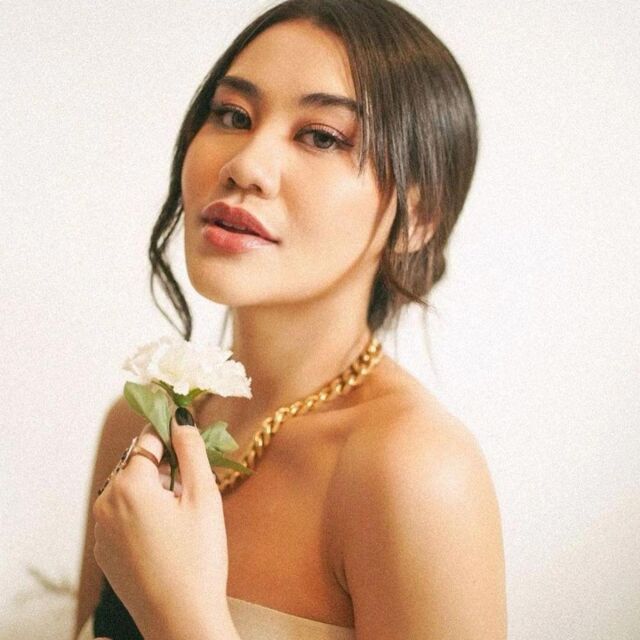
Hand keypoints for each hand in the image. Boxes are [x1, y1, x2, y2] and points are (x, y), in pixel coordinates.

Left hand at [93, 417, 234, 638]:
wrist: (181, 620)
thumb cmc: (198, 557)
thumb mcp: (203, 497)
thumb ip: (191, 450)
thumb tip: (180, 418)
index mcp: (129, 486)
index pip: (147, 440)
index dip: (170, 434)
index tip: (187, 434)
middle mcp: (106, 503)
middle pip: (137, 466)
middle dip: (165, 468)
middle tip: (193, 489)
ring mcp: (101, 530)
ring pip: (129, 490)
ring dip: (154, 490)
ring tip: (183, 516)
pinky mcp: (104, 552)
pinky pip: (122, 516)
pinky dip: (142, 513)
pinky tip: (167, 536)